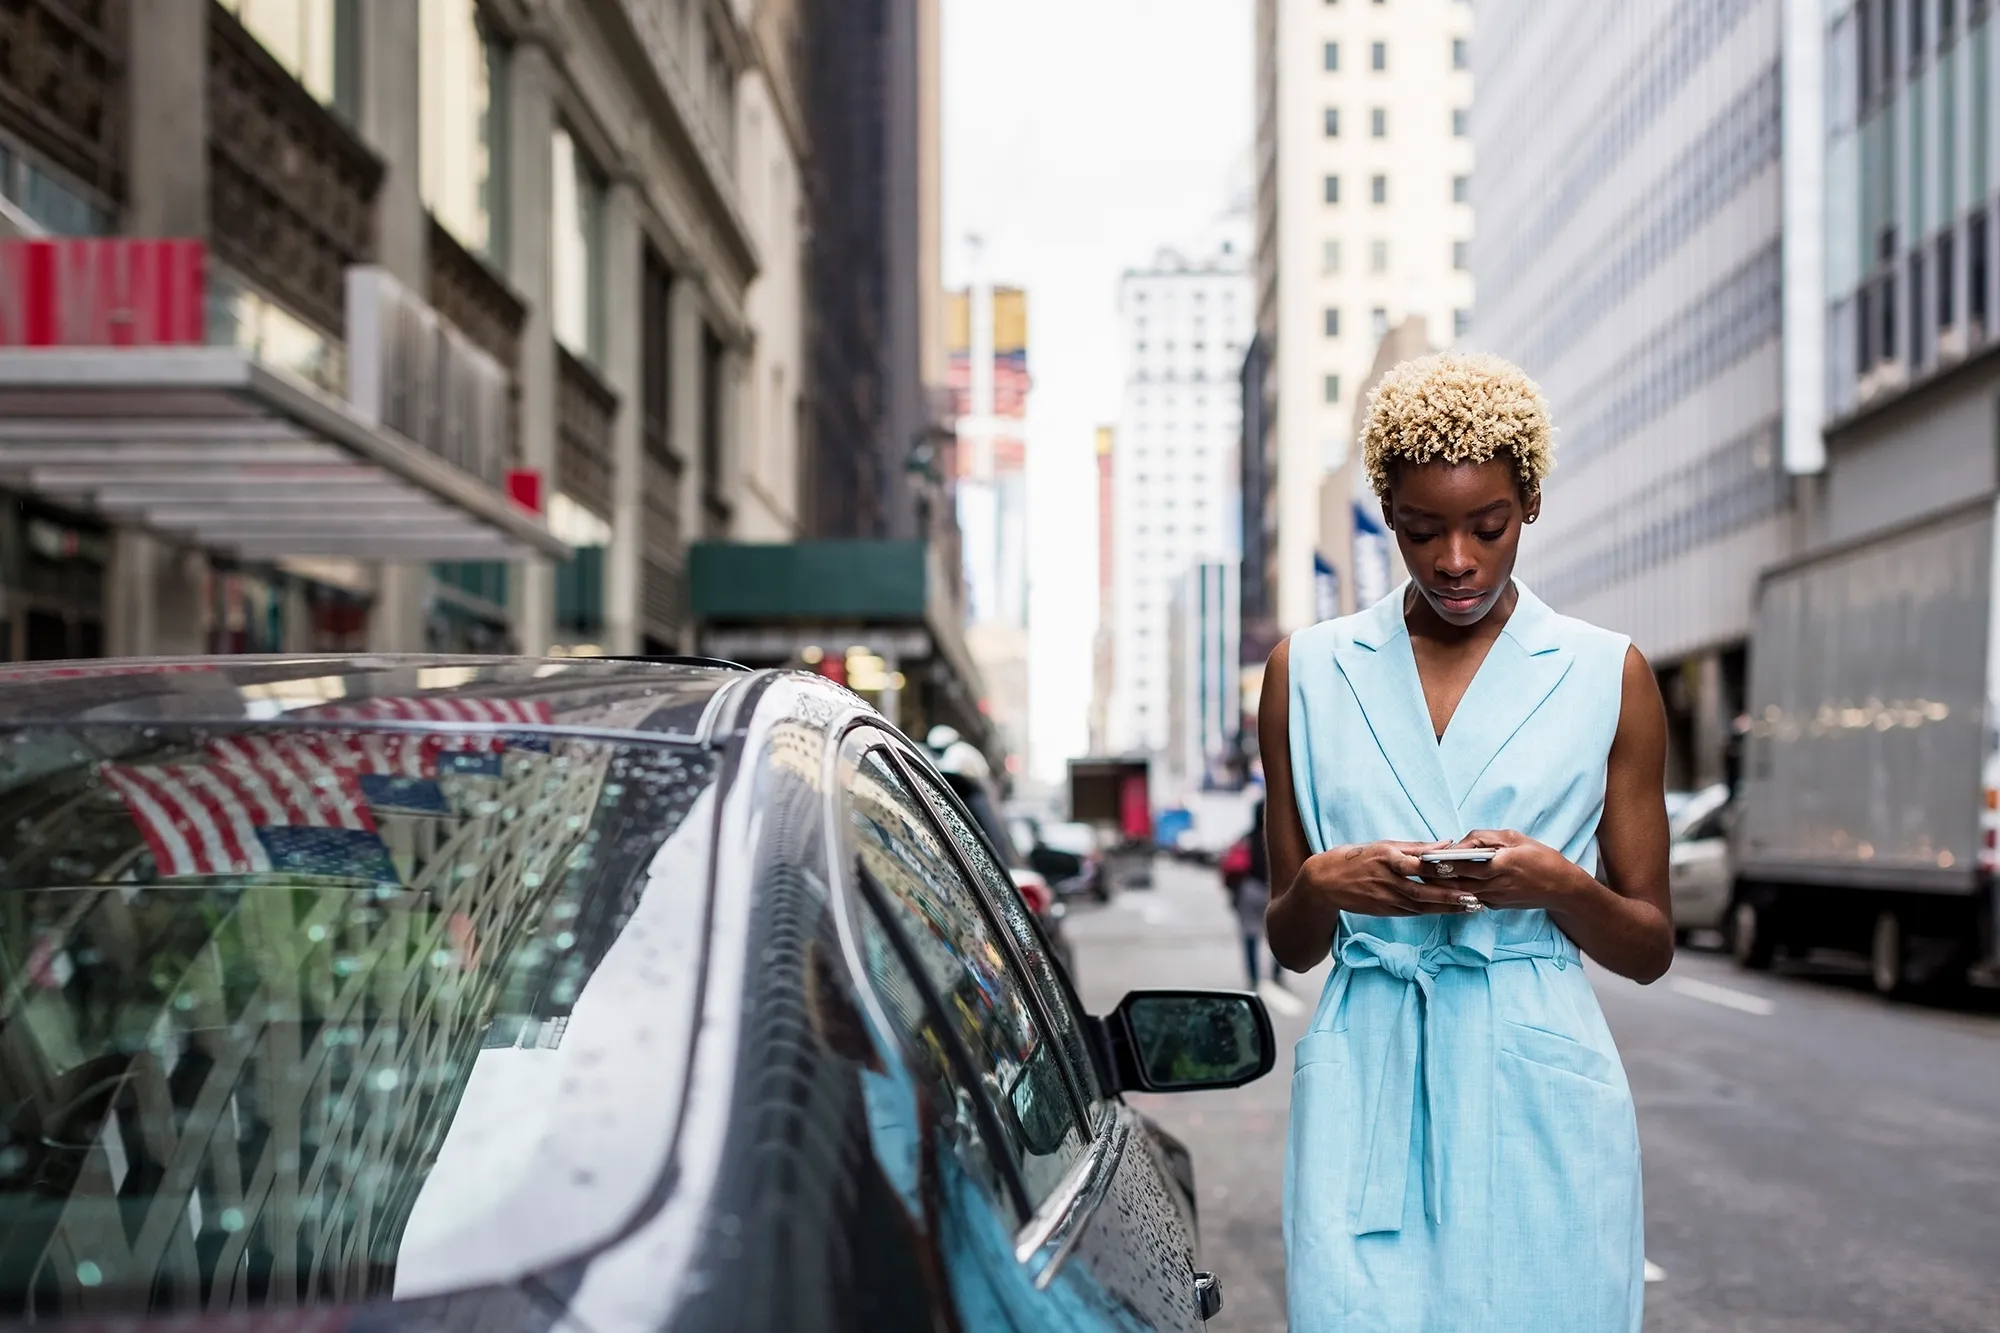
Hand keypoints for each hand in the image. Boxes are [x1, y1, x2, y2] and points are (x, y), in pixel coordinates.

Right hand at [1298, 841, 1472, 916]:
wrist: (1323, 882)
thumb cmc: (1354, 858)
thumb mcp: (1382, 846)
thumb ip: (1415, 847)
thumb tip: (1446, 844)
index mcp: (1387, 858)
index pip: (1420, 865)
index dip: (1443, 869)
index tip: (1465, 869)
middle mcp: (1387, 880)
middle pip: (1424, 891)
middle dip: (1451, 896)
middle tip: (1476, 897)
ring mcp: (1385, 898)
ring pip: (1421, 905)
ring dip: (1446, 907)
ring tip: (1471, 906)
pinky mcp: (1384, 910)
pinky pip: (1413, 912)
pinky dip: (1433, 912)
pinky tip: (1449, 911)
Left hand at [1416, 829, 1576, 910]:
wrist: (1561, 888)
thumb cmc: (1540, 857)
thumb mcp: (1514, 838)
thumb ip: (1484, 837)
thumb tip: (1459, 843)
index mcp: (1499, 865)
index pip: (1462, 864)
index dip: (1440, 861)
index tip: (1422, 856)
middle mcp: (1494, 885)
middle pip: (1455, 881)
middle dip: (1433, 876)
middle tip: (1411, 869)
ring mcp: (1493, 898)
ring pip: (1458, 893)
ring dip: (1440, 887)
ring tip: (1419, 878)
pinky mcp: (1493, 906)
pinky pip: (1469, 899)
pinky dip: (1455, 892)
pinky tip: (1441, 887)